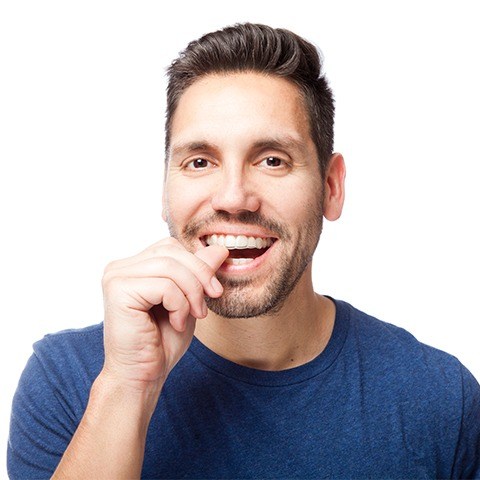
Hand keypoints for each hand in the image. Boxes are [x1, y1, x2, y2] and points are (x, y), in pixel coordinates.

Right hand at [100, 237, 228, 389]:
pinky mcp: (118, 291)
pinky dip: (179, 306)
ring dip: (191, 293)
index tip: (213, 291)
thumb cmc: (162, 341)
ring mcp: (115, 277)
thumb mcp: (189, 300)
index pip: (171, 246)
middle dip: (199, 275)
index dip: (198, 265)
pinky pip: (164, 286)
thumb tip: (220, 248)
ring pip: (170, 267)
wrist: (143, 376)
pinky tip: (176, 323)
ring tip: (192, 316)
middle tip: (209, 302)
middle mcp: (119, 267)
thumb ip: (199, 273)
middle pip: (171, 251)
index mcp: (133, 266)